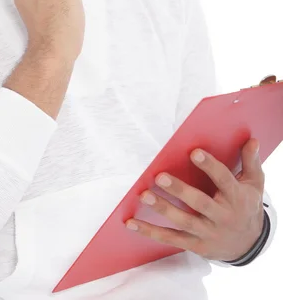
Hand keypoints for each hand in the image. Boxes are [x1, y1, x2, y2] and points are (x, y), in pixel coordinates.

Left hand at [125, 138, 264, 261]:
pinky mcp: (195, 245)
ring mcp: (207, 232)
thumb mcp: (254, 184)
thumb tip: (251, 139)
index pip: (223, 180)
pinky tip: (132, 223)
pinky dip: (150, 231)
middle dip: (179, 190)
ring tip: (144, 195)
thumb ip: (251, 161)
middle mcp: (222, 216)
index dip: (209, 166)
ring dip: (162, 208)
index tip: (194, 152)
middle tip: (159, 177)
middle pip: (199, 203)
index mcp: (236, 198)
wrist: (248, 244)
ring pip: (183, 221)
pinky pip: (171, 238)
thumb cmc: (246, 205)